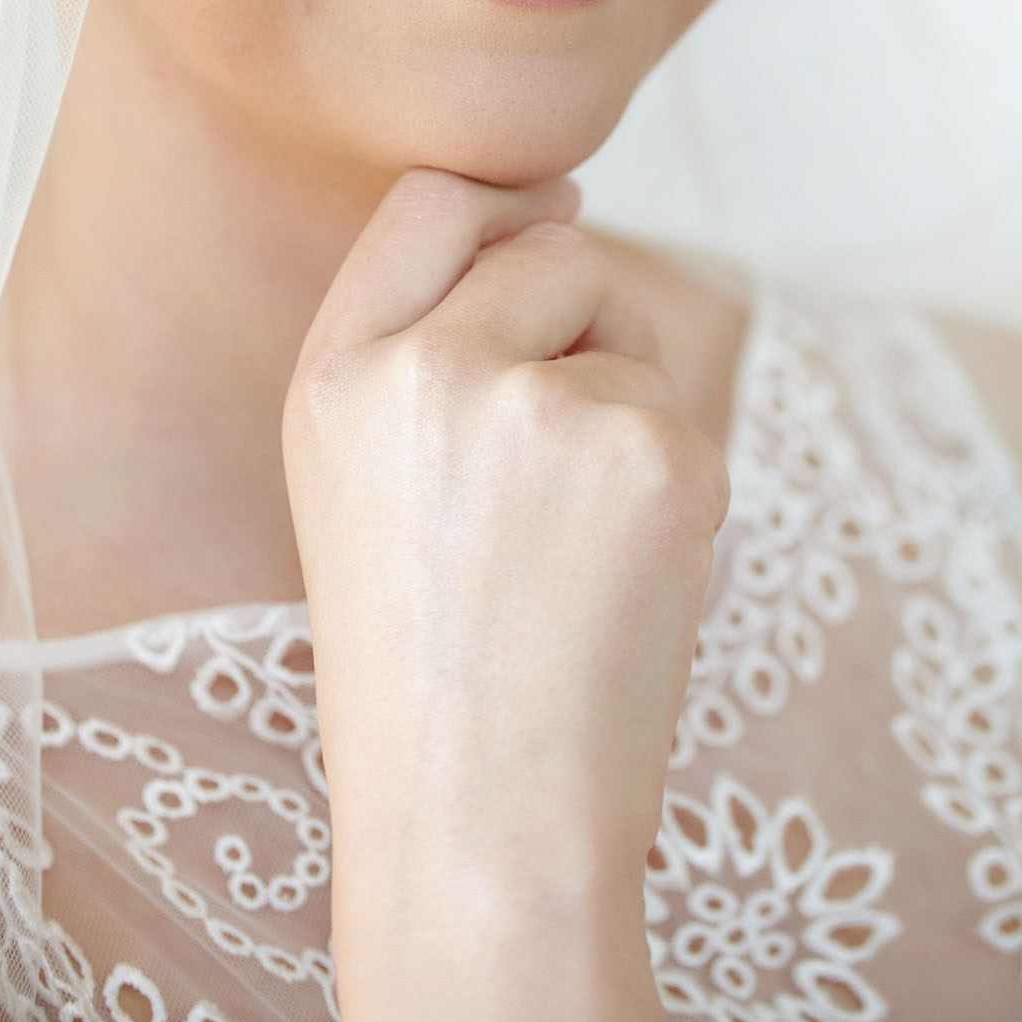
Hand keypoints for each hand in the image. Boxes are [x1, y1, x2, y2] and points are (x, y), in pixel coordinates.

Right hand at [282, 167, 727, 1021]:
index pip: (431, 201)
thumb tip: (563, 215)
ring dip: (624, 404)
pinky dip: (671, 482)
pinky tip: (619, 576)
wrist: (482, 820)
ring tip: (567, 545)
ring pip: (631, 332)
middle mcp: (428, 366)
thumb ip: (421, 340)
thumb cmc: (425, 658)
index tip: (545, 219)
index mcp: (335, 374)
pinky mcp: (655, 453)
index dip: (504, 204)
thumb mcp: (359, 478)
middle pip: (555, 248)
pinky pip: (686, 413)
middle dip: (578, 322)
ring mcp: (544, 405)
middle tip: (547, 468)